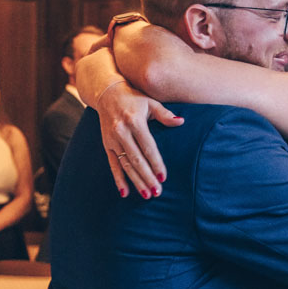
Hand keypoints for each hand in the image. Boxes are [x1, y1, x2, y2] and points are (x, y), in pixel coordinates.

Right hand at [97, 81, 182, 198]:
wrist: (106, 93)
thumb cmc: (134, 98)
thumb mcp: (150, 102)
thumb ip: (165, 114)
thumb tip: (181, 121)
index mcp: (135, 121)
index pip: (148, 147)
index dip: (156, 163)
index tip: (163, 177)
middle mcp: (121, 132)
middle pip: (136, 159)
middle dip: (147, 177)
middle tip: (157, 192)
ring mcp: (112, 140)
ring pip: (125, 165)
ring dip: (136, 181)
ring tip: (146, 195)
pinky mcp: (106, 145)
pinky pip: (113, 165)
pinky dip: (118, 179)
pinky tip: (125, 193)